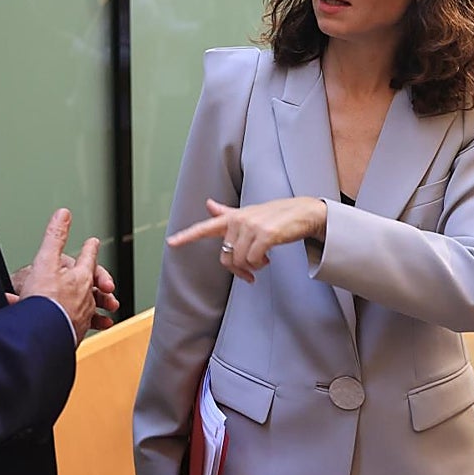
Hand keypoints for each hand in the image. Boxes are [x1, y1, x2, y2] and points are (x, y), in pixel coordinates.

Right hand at [12, 209, 118, 343]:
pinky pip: (80, 326)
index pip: (88, 258)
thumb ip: (55, 237)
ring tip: (99, 310)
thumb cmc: (44, 301)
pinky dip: (80, 323)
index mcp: (80, 277)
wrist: (41, 336)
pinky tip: (72, 326)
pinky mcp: (73, 335)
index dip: (89, 249)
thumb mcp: (46, 261)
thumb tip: (64, 214)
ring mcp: (80, 318)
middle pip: (93, 285)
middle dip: (99, 282)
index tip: (93, 242)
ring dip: (92, 306)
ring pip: (89, 308)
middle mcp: (85, 298)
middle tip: (107, 284)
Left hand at [167, 197, 326, 283]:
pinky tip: (267, 258)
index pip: (205, 227)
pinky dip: (260, 264)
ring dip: (251, 266)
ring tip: (262, 260)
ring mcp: (252, 227)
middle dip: (237, 268)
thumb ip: (226, 213)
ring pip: (239, 260)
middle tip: (250, 271)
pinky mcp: (265, 235)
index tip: (171, 243)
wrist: (302, 213)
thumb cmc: (275, 215)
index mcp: (232, 217)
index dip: (186, 236)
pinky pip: (253, 260)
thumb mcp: (249, 213)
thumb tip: (208, 204)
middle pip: (225, 256)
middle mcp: (239, 221)